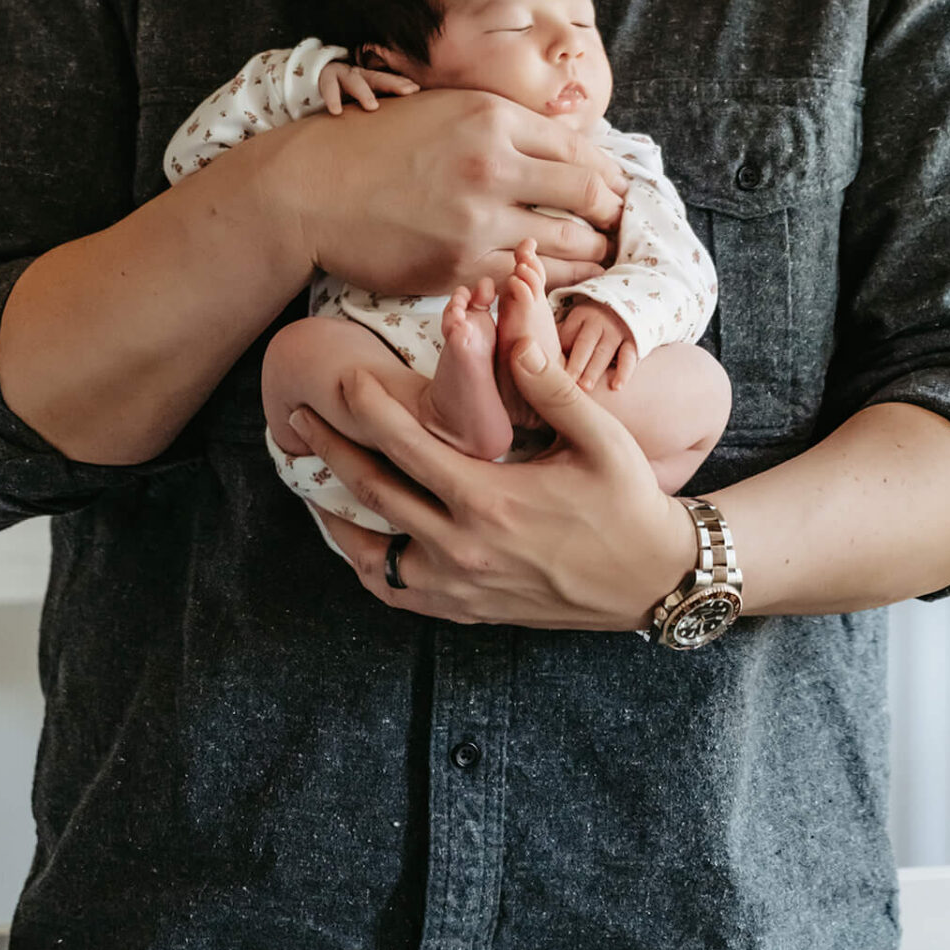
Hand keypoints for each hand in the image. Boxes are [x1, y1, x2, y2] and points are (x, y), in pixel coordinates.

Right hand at [255, 87, 626, 296]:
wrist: (312, 190)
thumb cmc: (378, 144)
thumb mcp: (445, 108)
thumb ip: (506, 124)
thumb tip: (569, 145)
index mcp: (492, 118)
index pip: (581, 149)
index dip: (610, 174)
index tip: (618, 188)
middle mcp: (492, 166)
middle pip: (587, 195)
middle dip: (612, 214)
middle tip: (618, 225)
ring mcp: (476, 221)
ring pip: (566, 245)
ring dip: (592, 253)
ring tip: (599, 256)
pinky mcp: (458, 266)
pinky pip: (525, 279)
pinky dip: (549, 282)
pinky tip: (557, 280)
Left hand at [289, 336, 699, 630]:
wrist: (652, 579)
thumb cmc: (630, 501)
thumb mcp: (601, 438)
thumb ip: (551, 389)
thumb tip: (513, 340)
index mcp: (490, 501)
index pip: (406, 448)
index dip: (366, 410)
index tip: (340, 379)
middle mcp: (463, 548)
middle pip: (372, 494)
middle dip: (329, 451)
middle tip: (297, 419)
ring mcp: (460, 587)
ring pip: (370, 553)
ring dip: (333, 512)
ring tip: (308, 478)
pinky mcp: (467, 610)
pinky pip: (396, 592)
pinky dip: (365, 564)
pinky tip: (354, 537)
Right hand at [318, 60, 419, 114]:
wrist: (313, 79)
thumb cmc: (343, 95)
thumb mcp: (360, 98)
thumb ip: (376, 108)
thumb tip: (400, 128)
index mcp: (370, 79)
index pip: (389, 81)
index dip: (402, 84)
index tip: (416, 90)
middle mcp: (359, 74)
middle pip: (378, 78)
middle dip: (394, 83)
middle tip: (409, 91)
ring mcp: (342, 74)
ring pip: (355, 81)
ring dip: (364, 93)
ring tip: (372, 107)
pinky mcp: (325, 79)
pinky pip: (329, 88)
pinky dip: (333, 99)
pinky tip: (336, 112)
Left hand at [555, 300, 638, 391]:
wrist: (624, 312)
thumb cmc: (590, 326)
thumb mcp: (575, 324)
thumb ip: (559, 338)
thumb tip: (536, 357)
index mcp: (580, 316)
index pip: (567, 335)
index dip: (558, 354)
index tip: (548, 371)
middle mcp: (598, 322)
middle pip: (584, 343)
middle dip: (575, 363)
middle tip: (566, 382)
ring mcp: (616, 331)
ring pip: (604, 351)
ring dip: (594, 370)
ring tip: (584, 388)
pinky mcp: (633, 342)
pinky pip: (629, 357)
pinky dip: (624, 372)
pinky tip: (616, 387)